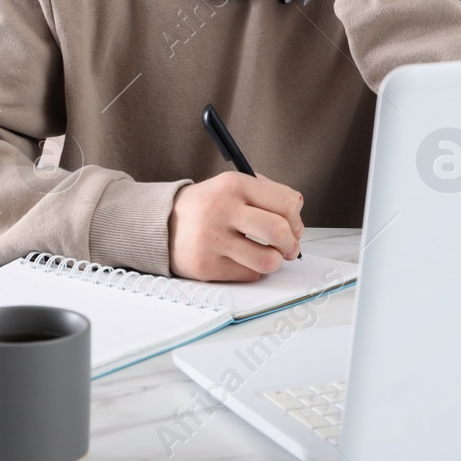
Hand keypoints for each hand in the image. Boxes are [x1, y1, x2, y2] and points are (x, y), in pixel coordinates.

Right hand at [168, 172, 303, 281]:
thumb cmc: (207, 206)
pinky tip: (241, 260)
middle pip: (279, 231)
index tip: (291, 225)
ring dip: (274, 262)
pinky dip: (251, 270)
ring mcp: (213, 239)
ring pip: (267, 260)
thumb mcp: (233, 186)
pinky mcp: (206, 266)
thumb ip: (267, 199)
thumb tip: (296, 228)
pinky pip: (248, 275)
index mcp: (234, 185)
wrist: (163, 223)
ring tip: (267, 256)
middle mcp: (223, 209)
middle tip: (287, 247)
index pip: (287, 202)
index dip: (296, 218)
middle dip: (291, 244)